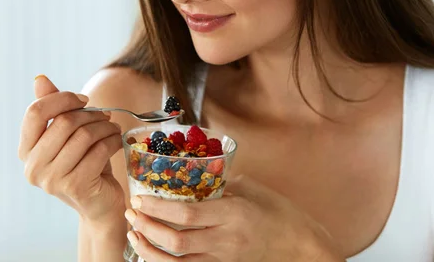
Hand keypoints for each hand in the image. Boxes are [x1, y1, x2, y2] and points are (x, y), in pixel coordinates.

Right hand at [18, 75, 124, 222]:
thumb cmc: (84, 164)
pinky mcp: (75, 186)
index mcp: (25, 151)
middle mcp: (32, 167)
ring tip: (114, 128)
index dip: (62, 99)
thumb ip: (54, 109)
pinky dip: (113, 141)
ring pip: (83, 135)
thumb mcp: (68, 136)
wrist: (99, 204)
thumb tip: (40, 79)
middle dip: (91, 115)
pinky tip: (118, 141)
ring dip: (105, 127)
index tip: (84, 100)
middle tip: (106, 116)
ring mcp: (52, 179)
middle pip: (64, 122)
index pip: (35, 112)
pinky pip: (98, 150)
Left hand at [124, 176, 343, 261]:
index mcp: (233, 214)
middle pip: (175, 242)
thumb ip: (221, 185)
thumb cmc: (280, 214)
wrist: (300, 246)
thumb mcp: (252, 190)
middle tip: (132, 213)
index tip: (140, 198)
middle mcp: (225, 241)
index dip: (158, 208)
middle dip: (147, 228)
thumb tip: (194, 179)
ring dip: (149, 250)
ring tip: (135, 233)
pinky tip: (154, 252)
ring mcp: (222, 260)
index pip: (186, 214)